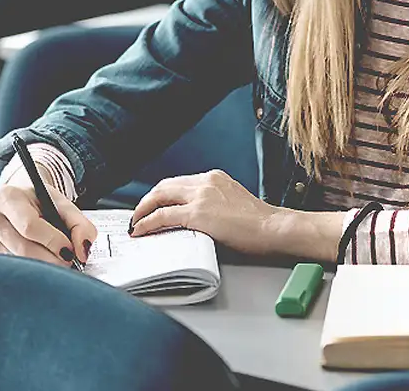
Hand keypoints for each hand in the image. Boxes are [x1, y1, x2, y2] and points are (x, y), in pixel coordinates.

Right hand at [0, 179, 97, 267]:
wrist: (17, 200)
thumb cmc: (39, 202)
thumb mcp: (62, 204)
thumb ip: (80, 225)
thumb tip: (82, 251)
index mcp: (8, 197)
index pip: (30, 226)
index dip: (53, 241)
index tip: (70, 250)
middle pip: (23, 249)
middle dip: (51, 259)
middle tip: (69, 263)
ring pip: (19, 262)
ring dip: (43, 266)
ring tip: (57, 260)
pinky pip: (14, 268)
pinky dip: (33, 268)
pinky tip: (41, 261)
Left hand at [129, 170, 289, 255]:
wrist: (274, 228)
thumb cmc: (260, 223)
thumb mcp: (234, 203)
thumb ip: (213, 204)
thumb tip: (194, 219)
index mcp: (215, 178)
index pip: (178, 182)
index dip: (162, 194)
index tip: (154, 204)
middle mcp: (205, 181)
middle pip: (164, 186)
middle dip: (147, 200)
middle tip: (138, 215)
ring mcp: (200, 196)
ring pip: (159, 197)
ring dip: (142, 211)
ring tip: (135, 224)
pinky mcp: (197, 214)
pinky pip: (162, 216)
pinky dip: (147, 223)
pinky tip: (140, 231)